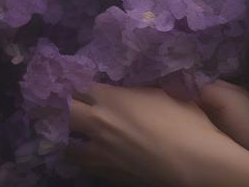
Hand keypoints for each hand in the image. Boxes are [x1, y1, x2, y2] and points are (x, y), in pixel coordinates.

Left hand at [64, 82, 248, 186]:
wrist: (190, 163)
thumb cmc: (183, 121)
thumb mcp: (165, 92)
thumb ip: (139, 88)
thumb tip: (131, 85)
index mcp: (111, 98)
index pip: (77, 85)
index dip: (71, 80)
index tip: (69, 76)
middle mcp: (97, 124)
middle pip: (62, 113)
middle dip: (58, 104)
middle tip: (61, 100)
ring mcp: (97, 152)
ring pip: (64, 142)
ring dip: (64, 133)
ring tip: (70, 127)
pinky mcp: (103, 173)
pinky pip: (80, 161)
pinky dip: (79, 152)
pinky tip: (87, 149)